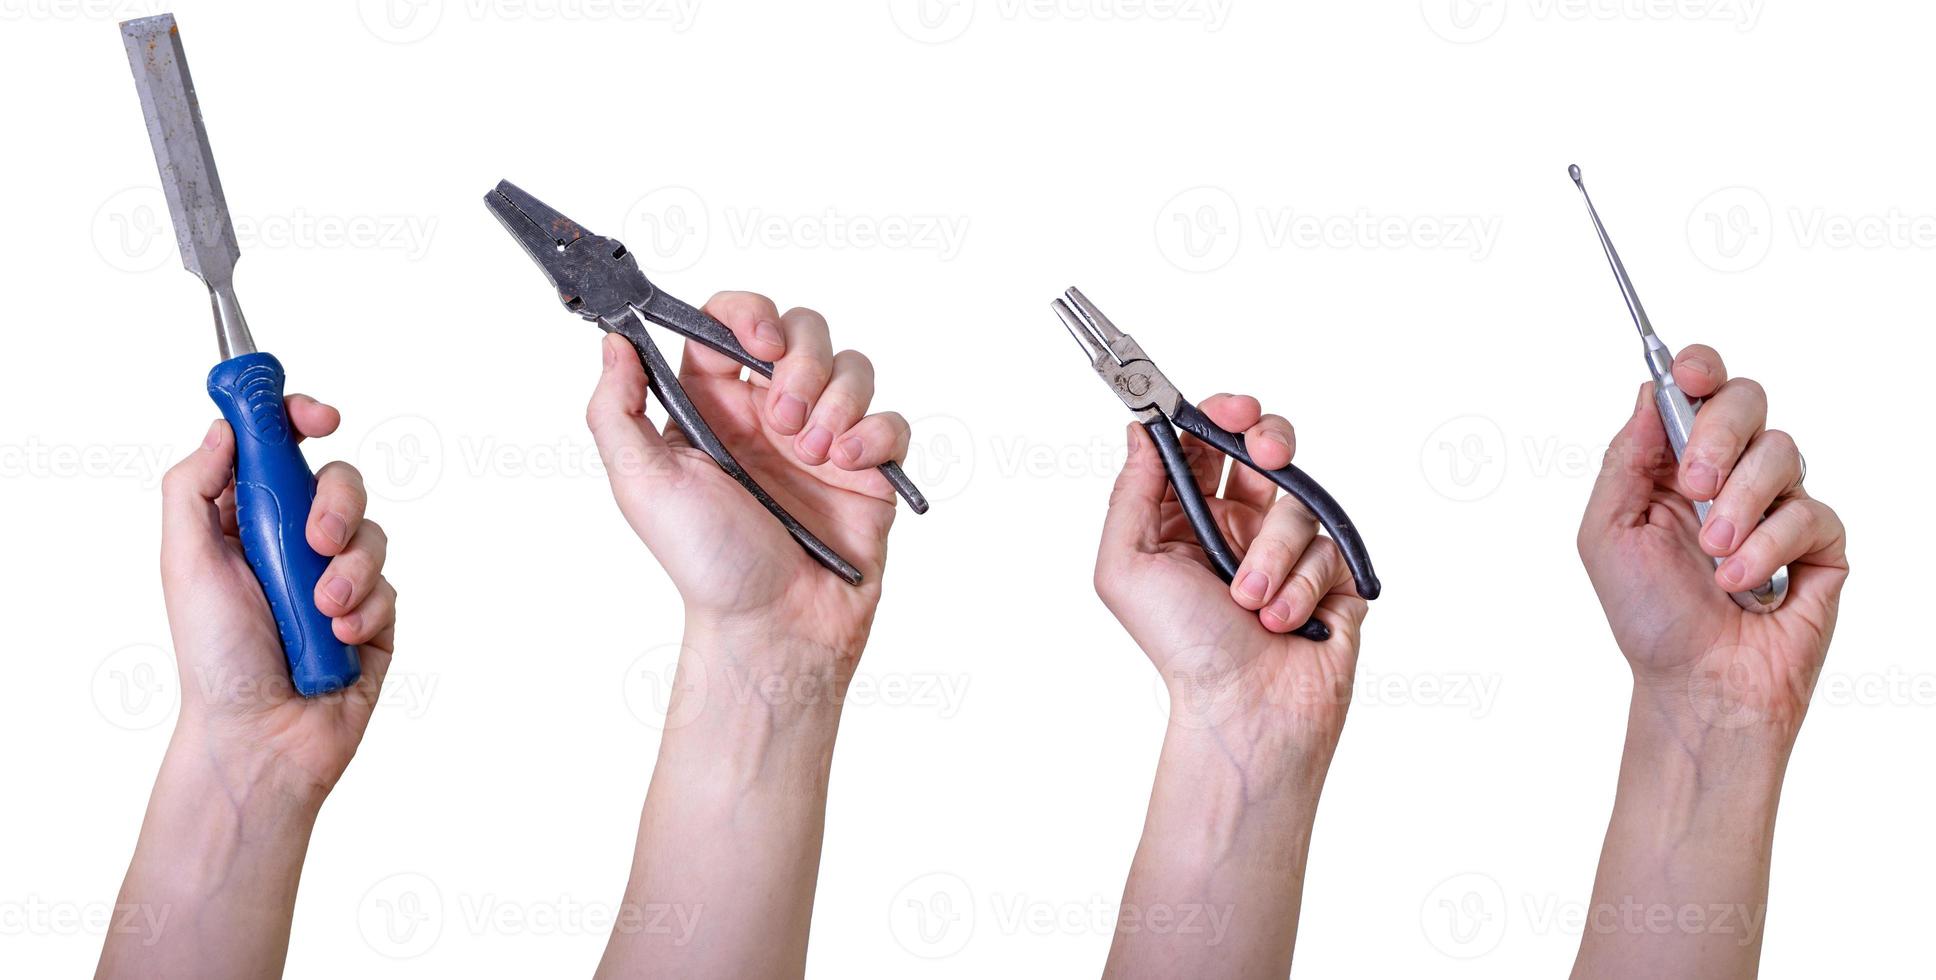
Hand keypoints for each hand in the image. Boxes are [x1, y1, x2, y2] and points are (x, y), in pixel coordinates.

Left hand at [160, 396, 395, 803]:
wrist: (260, 739)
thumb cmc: (214, 661)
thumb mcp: (184, 563)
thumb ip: (193, 487)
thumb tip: (225, 427)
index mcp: (243, 522)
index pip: (278, 448)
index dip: (298, 419)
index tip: (320, 417)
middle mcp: (293, 543)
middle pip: (340, 480)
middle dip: (336, 504)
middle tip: (316, 538)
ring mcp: (337, 578)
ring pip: (372, 533)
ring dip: (348, 571)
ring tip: (321, 611)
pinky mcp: (374, 615)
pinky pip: (389, 586)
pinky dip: (364, 611)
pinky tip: (337, 639)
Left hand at [585, 292, 912, 659]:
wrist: (772, 626)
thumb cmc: (706, 564)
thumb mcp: (641, 485)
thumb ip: (615, 410)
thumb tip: (613, 343)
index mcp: (714, 404)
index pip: (732, 322)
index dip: (749, 316)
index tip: (757, 347)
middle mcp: (770, 413)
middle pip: (803, 331)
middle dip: (803, 362)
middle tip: (786, 420)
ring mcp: (824, 438)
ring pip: (853, 368)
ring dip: (840, 399)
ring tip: (816, 453)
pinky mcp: (869, 470)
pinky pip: (891, 421)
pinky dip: (876, 435)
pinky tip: (848, 468)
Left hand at [1097, 395, 1363, 978]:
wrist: (1246, 713)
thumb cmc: (1183, 650)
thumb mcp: (1125, 567)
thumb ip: (1131, 493)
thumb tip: (1140, 432)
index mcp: (1186, 519)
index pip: (1205, 443)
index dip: (1217, 414)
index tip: (1228, 409)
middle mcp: (1239, 527)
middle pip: (1266, 449)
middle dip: (1267, 439)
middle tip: (1263, 452)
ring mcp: (1291, 550)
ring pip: (1296, 504)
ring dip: (1271, 554)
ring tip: (1249, 601)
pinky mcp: (1335, 575)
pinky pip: (1330, 547)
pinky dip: (1304, 586)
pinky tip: (1285, 621)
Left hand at [1579, 345, 1847, 738]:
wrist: (1696, 686)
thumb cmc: (1649, 617)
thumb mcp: (1608, 533)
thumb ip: (1625, 460)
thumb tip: (1648, 392)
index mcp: (1674, 465)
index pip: (1698, 389)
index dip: (1698, 368)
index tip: (1687, 374)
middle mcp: (1730, 475)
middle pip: (1747, 400)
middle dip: (1717, 435)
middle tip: (1693, 486)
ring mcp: (1778, 504)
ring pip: (1782, 451)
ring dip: (1737, 506)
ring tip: (1712, 555)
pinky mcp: (1821, 542)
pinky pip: (1808, 512)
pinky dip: (1767, 547)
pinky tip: (1742, 584)